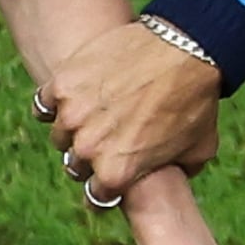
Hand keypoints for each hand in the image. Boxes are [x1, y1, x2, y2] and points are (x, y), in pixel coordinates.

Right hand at [40, 19, 220, 201]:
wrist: (185, 47)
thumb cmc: (196, 99)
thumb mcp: (199, 148)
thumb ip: (179, 170)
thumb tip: (175, 177)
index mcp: (116, 173)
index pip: (96, 196)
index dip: (106, 188)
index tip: (111, 177)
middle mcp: (88, 149)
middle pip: (75, 166)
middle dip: (90, 157)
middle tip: (105, 139)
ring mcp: (71, 116)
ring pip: (60, 134)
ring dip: (73, 128)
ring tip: (92, 113)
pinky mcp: (62, 85)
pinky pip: (44, 103)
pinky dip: (55, 102)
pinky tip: (72, 96)